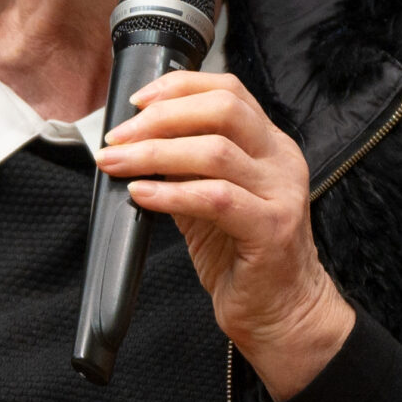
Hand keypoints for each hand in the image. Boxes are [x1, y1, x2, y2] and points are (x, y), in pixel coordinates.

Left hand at [95, 71, 354, 399]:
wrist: (284, 314)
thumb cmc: (245, 259)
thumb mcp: (211, 201)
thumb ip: (185, 167)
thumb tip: (136, 141)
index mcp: (270, 145)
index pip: (229, 90)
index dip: (178, 87)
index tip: (137, 103)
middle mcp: (281, 161)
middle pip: (223, 109)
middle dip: (161, 117)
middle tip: (119, 137)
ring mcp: (281, 193)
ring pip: (215, 151)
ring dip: (154, 153)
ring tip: (117, 164)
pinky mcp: (271, 229)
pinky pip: (215, 198)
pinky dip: (171, 193)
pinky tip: (142, 195)